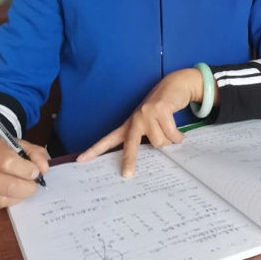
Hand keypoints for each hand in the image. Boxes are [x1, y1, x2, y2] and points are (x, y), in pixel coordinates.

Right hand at [0, 126, 49, 210]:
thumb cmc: (0, 147)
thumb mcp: (19, 143)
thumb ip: (36, 153)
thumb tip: (44, 169)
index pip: (8, 163)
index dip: (26, 170)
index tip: (36, 172)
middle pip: (5, 186)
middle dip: (26, 188)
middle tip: (33, 186)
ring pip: (0, 200)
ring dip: (18, 197)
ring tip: (24, 190)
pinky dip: (6, 202)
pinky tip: (10, 194)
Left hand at [77, 68, 217, 176]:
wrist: (175, 84)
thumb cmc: (162, 108)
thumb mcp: (150, 123)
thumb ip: (147, 137)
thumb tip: (151, 157)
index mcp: (129, 125)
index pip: (109, 139)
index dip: (95, 150)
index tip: (81, 160)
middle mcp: (136, 119)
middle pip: (130, 145)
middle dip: (129, 160)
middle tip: (127, 175)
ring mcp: (147, 113)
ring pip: (159, 142)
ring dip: (169, 141)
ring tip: (172, 132)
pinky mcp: (160, 109)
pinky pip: (171, 134)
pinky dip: (177, 137)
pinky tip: (179, 133)